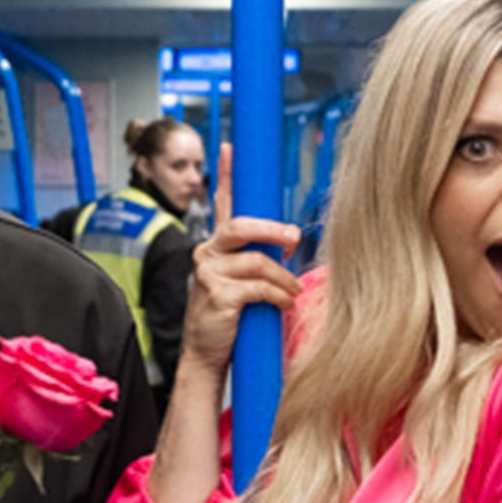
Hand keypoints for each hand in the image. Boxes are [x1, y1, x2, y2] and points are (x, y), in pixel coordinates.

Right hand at [181, 144, 299, 376]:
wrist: (207, 355)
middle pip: (240, 226)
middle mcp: (207, 253)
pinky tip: (283, 305)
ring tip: (292, 292)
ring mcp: (208, 273)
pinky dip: (277, 296)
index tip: (230, 147)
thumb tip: (291, 239)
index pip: (221, 203)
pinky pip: (257, 287)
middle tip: (294, 238)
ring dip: (283, 277)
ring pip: (256, 261)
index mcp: (217, 246)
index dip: (225, 174)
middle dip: (272, 230)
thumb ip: (262, 258)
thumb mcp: (246, 282)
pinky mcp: (215, 295)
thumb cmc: (232, 318)